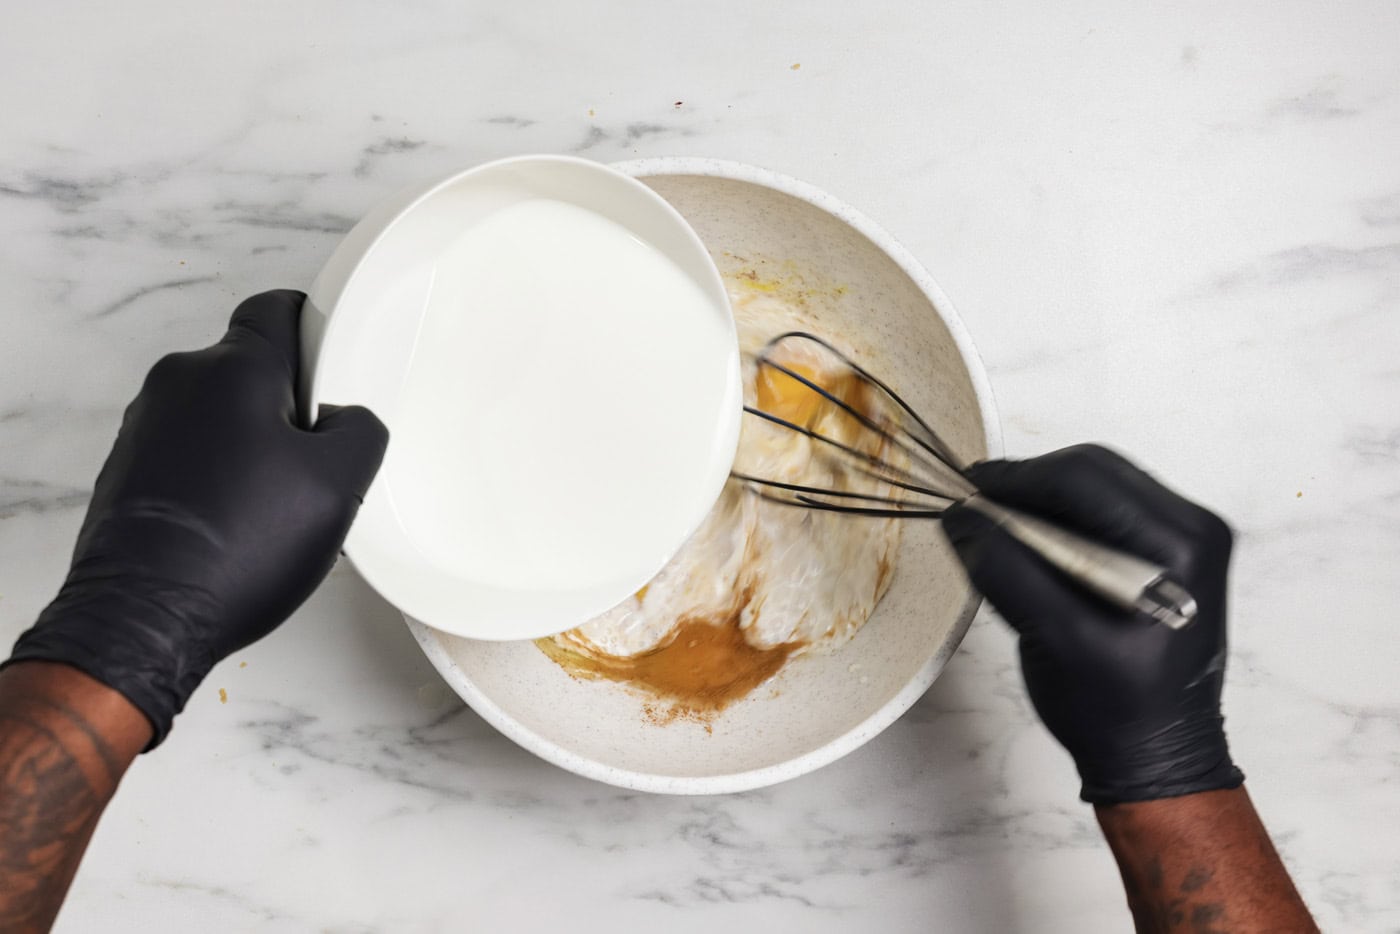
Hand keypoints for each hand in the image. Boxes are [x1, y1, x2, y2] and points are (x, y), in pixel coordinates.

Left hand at [5, 290, 387, 746]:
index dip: (314, 327)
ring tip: (281, 504)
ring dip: (253, 444)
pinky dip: (219, 475)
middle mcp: (179, 384)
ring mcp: (145, 428)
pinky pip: (190, 452)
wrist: (144, 617)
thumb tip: (348, 420)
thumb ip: (361, 430)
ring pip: (220, 414)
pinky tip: (241, 525)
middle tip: (320, 458)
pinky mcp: (128, 471)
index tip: (335, 359)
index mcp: (233, 369)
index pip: (277, 310)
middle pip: (251, 369)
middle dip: (290, 405)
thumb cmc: (240, 546)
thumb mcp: (339, 484)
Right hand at [941, 444, 1243, 803]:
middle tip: (976, 506)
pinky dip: (1063, 518)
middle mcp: (1194, 529)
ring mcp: (1188, 537)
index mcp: (1181, 546)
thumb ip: (1005, 571)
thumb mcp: (1052, 640)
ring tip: (998, 525)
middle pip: (1094, 471)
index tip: (967, 491)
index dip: (1017, 478)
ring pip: (1099, 484)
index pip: (1084, 480)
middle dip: (1028, 484)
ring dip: (1043, 499)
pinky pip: (1108, 510)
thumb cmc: (1113, 709)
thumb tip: (960, 516)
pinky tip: (1033, 543)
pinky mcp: (1172, 551)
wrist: (1157, 755)